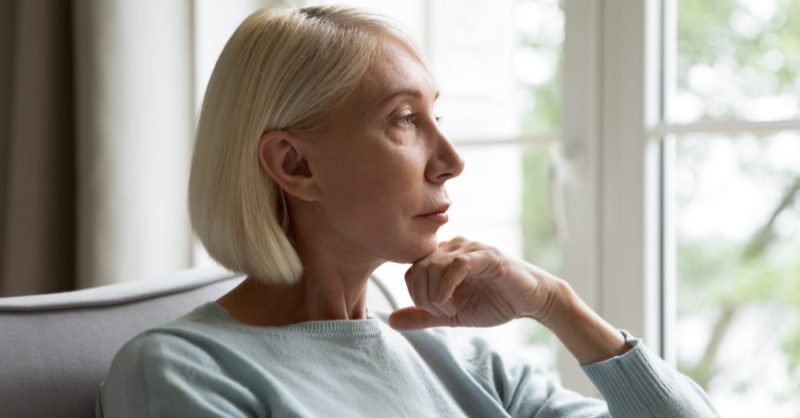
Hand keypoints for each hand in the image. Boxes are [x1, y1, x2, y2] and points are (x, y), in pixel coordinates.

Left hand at [388, 237, 562, 329]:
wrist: (531, 302)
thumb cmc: (493, 303)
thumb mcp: (451, 315)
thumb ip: (422, 316)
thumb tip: (390, 321)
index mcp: (443, 258)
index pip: (411, 270)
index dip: (416, 294)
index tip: (435, 311)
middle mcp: (453, 247)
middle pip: (418, 267)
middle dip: (423, 296)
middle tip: (443, 312)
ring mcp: (470, 249)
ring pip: (433, 265)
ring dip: (435, 294)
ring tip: (451, 309)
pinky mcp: (486, 256)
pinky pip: (456, 264)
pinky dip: (446, 285)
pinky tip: (451, 302)